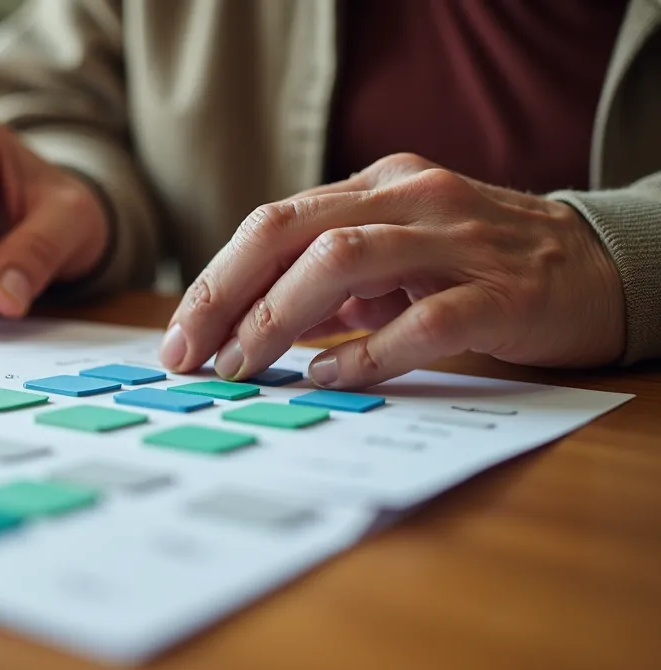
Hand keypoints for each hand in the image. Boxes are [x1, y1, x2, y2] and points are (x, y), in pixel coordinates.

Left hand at [159, 153, 625, 387]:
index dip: (215, 281)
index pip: (272, 224)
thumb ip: (330, 280)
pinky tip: (329, 375)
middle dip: (226, 294)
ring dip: (279, 317)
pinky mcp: (502, 293)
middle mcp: (410, 198)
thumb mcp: (395, 258)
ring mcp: (458, 240)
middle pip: (290, 230)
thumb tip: (247, 327)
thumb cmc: (477, 266)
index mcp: (376, 186)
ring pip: (343, 259)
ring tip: (245, 364)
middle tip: (192, 355)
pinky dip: (366, 351)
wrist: (598, 266)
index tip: (179, 339)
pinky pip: (423, 319)